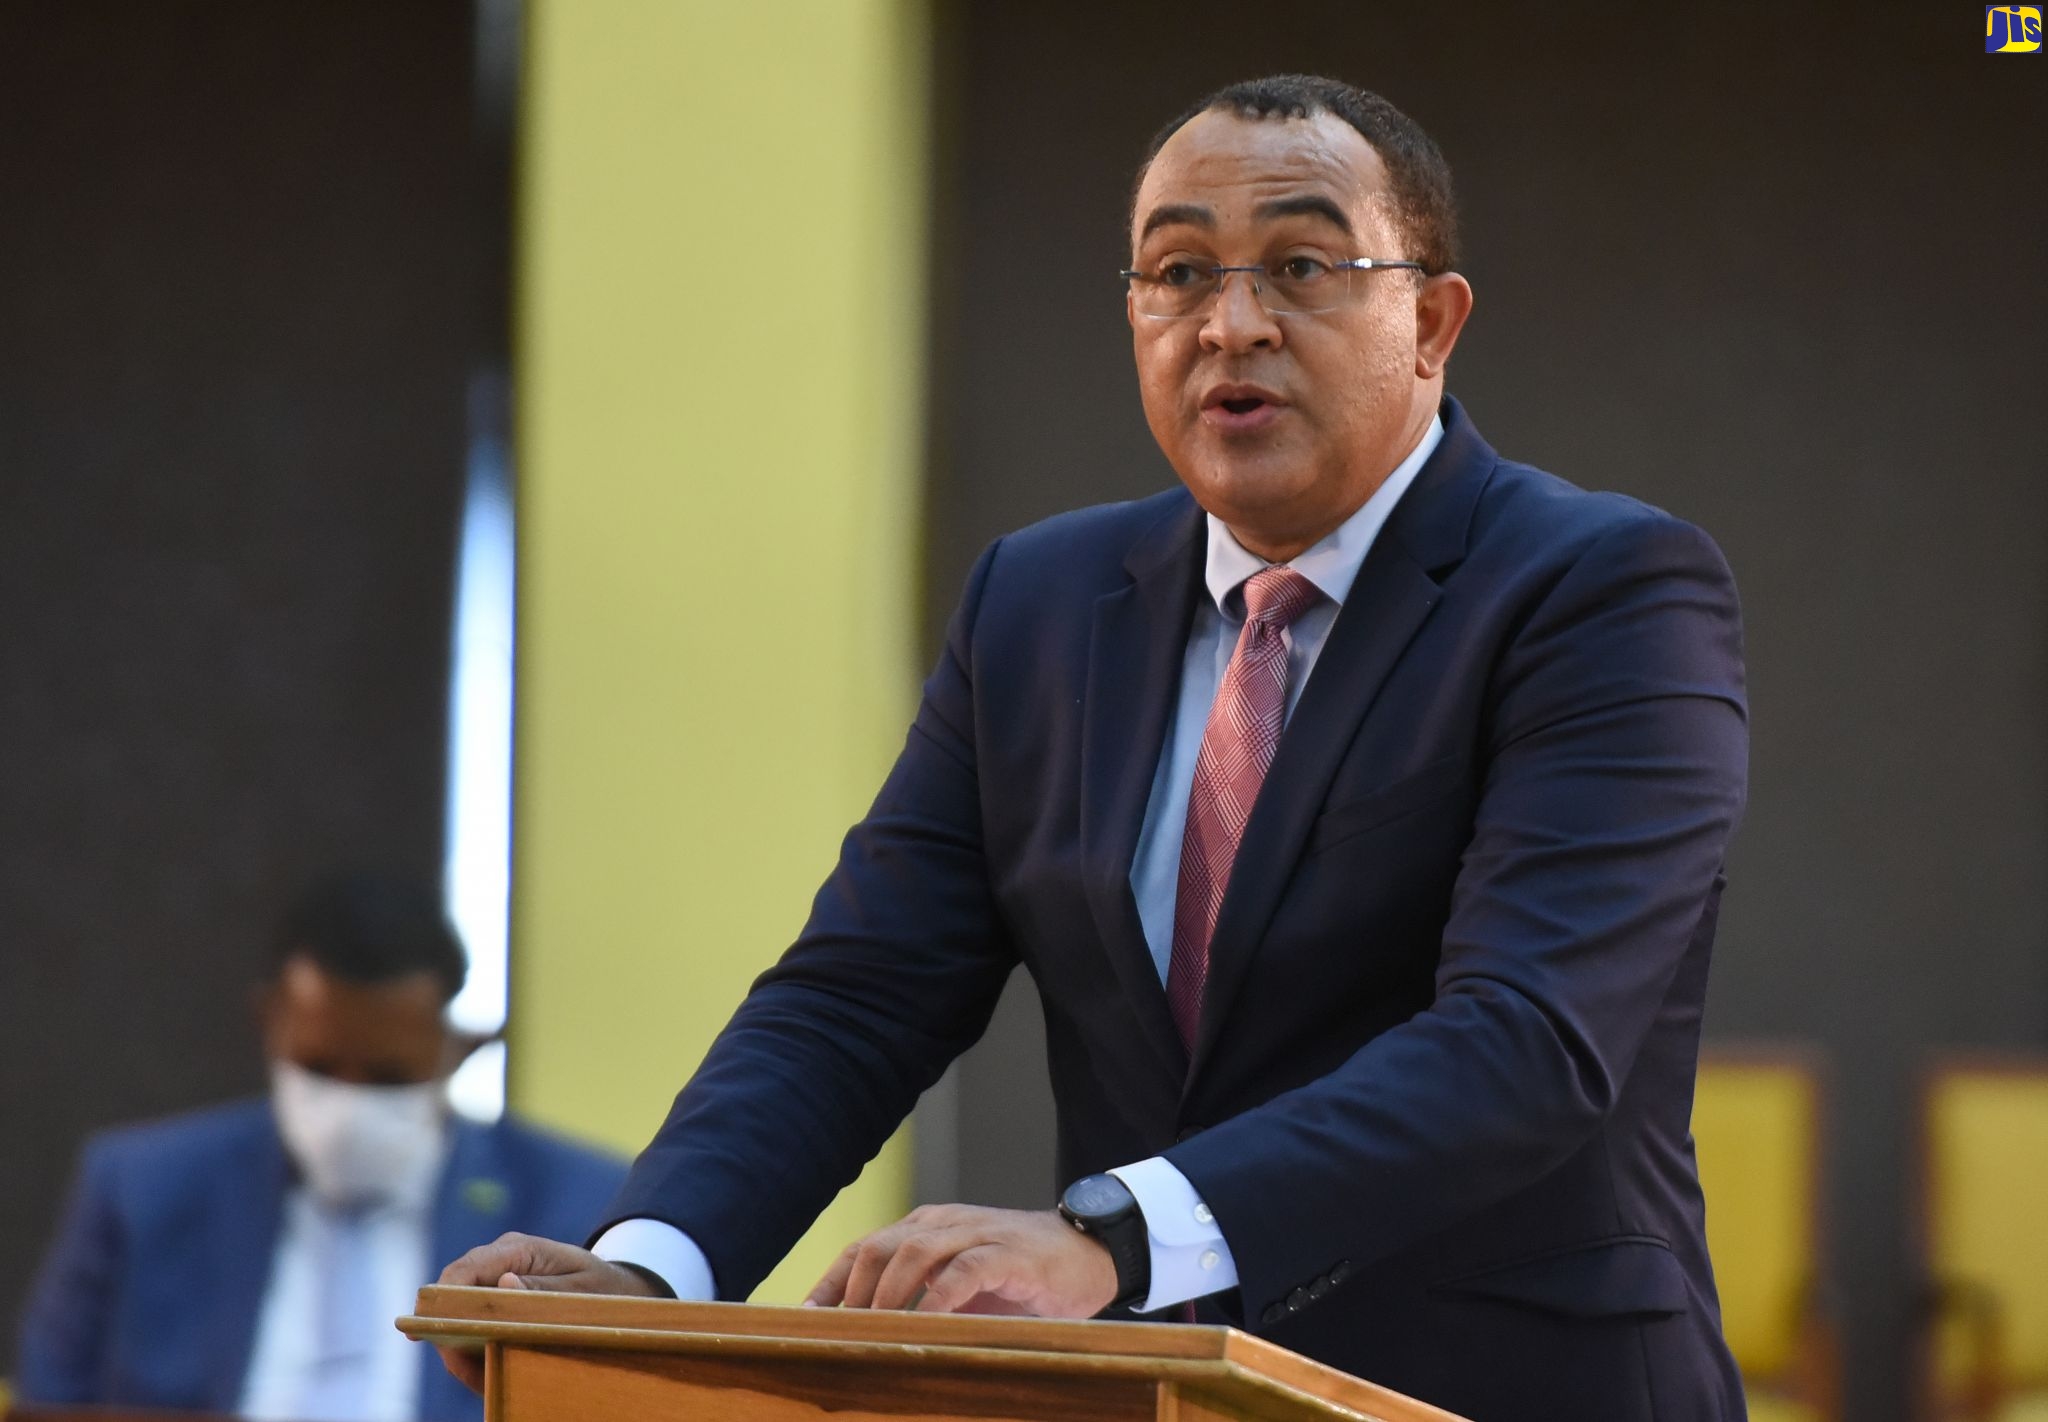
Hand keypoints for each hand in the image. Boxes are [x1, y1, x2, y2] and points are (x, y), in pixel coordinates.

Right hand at [425, 1232, 662, 1392]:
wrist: (614, 1290)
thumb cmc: (602, 1288)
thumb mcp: (583, 1291)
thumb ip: (545, 1289)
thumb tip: (503, 1284)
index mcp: (518, 1249)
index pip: (467, 1269)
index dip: (444, 1298)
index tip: (433, 1333)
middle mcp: (497, 1263)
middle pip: (453, 1296)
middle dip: (451, 1334)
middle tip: (468, 1373)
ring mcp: (492, 1285)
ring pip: (456, 1320)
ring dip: (463, 1352)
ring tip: (484, 1382)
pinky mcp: (493, 1308)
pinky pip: (471, 1333)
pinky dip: (476, 1358)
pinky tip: (492, 1378)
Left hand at [806, 1204, 1117, 1317]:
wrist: (1089, 1253)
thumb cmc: (1020, 1276)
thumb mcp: (963, 1287)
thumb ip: (924, 1300)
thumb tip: (874, 1341)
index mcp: (927, 1229)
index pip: (863, 1249)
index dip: (830, 1282)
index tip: (803, 1318)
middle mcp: (945, 1224)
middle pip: (880, 1246)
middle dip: (851, 1288)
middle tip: (837, 1331)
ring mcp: (976, 1234)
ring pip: (916, 1250)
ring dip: (888, 1291)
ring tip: (873, 1328)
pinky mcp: (1008, 1253)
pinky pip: (964, 1269)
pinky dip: (939, 1295)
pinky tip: (926, 1321)